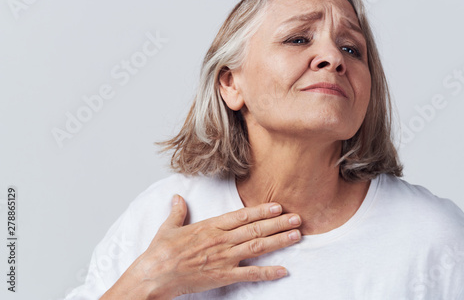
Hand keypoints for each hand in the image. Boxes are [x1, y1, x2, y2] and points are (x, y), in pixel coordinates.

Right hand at [104, 194, 301, 298]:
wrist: (154, 275)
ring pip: (257, 247)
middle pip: (255, 229)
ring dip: (278, 241)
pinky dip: (267, 273)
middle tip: (297, 218)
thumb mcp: (168, 227)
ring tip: (296, 236)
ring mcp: (224, 258)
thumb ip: (178, 211)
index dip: (262, 210)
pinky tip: (283, 271)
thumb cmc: (160, 252)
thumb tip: (177, 197)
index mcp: (210, 226)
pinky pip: (249, 274)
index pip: (242, 215)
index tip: (278, 206)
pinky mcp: (222, 276)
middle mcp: (221, 240)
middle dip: (278, 223)